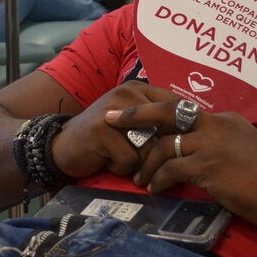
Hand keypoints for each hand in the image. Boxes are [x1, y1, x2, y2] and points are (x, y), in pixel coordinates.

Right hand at [47, 81, 177, 181]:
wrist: (63, 147)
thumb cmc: (104, 138)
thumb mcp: (133, 123)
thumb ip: (158, 121)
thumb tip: (193, 134)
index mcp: (138, 88)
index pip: (177, 108)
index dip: (180, 132)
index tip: (170, 146)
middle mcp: (127, 93)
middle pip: (166, 131)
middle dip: (157, 151)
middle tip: (139, 157)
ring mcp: (114, 110)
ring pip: (150, 147)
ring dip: (138, 162)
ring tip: (120, 156)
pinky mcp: (103, 130)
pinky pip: (130, 160)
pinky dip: (121, 168)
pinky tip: (107, 161)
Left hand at [104, 101, 256, 228]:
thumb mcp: (244, 147)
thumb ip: (221, 142)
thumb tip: (199, 149)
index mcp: (224, 119)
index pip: (183, 110)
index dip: (156, 114)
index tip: (137, 116)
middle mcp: (216, 125)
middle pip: (167, 112)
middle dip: (136, 114)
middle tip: (111, 118)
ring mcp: (212, 144)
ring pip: (165, 144)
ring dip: (147, 162)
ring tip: (139, 177)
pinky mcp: (209, 166)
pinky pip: (172, 168)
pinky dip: (158, 178)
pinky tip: (154, 188)